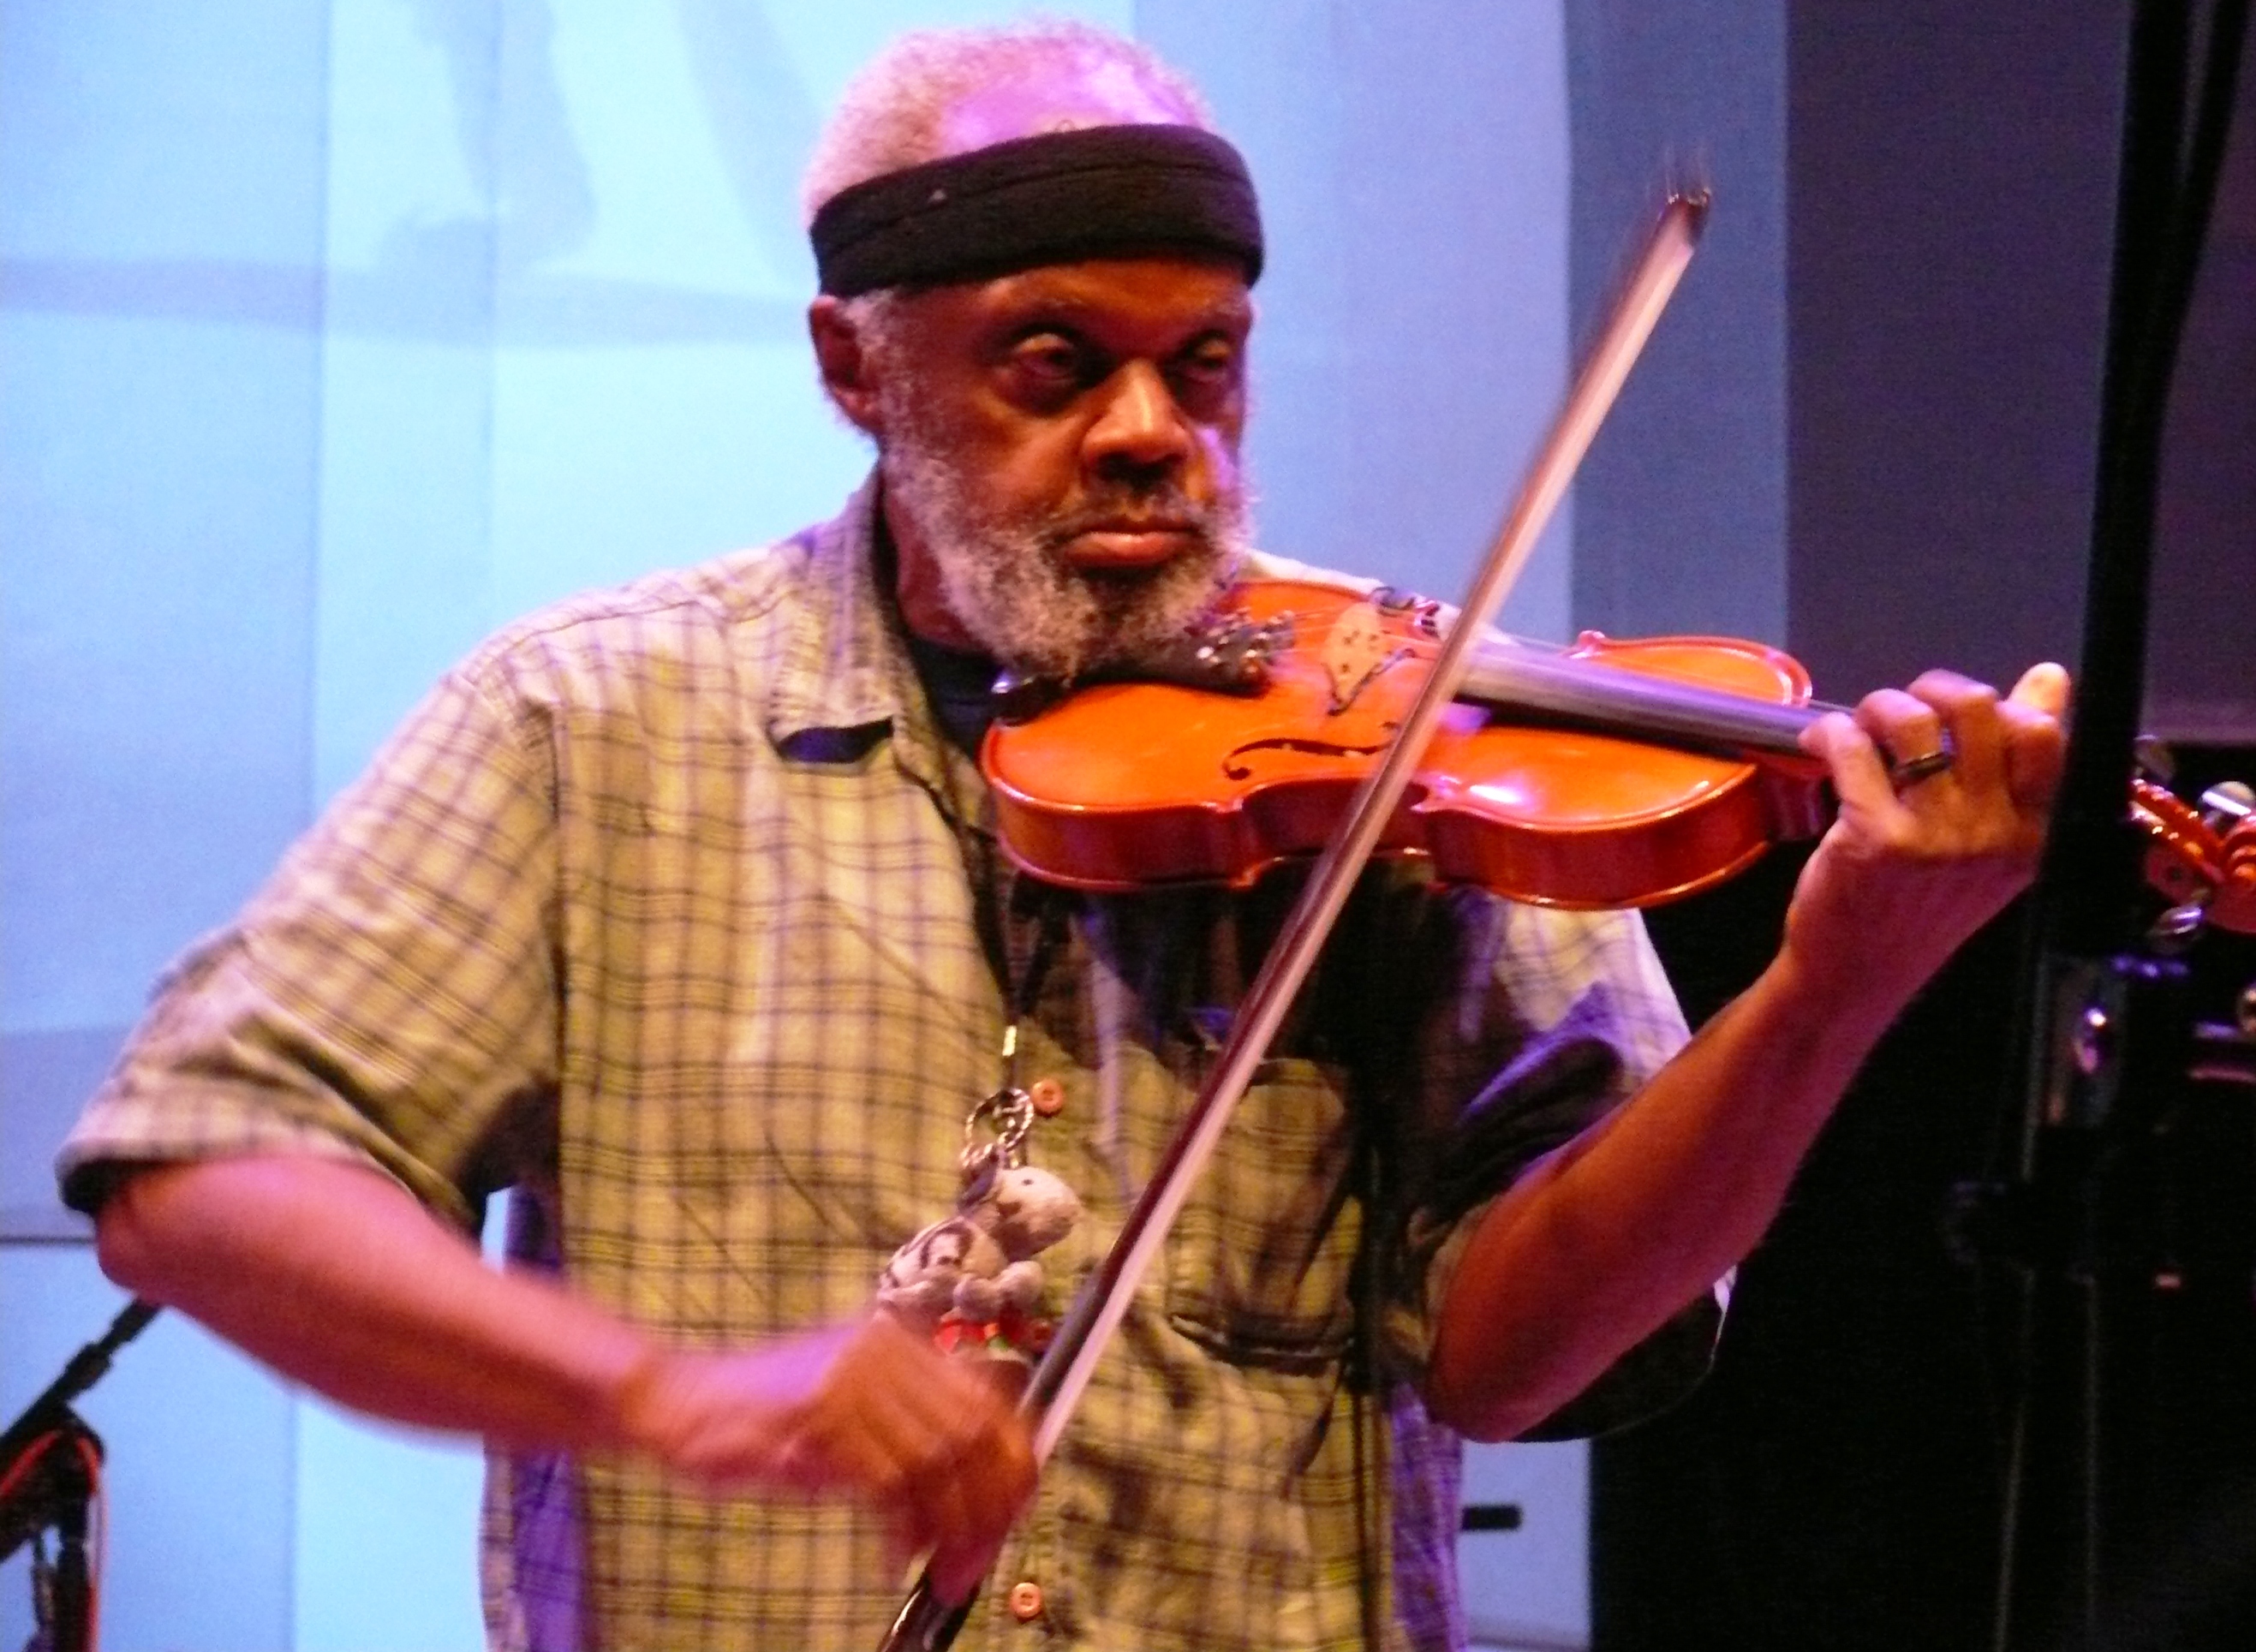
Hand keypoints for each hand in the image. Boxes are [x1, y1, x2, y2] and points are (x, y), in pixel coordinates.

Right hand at [618, 1312, 1035, 1603]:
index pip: (989, 1402)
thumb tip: (983, 1484)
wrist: (681, 1401)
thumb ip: (911, 1421)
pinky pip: (887, 1487)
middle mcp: (883, 1352)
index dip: (1012, 1464)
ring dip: (949, 1530)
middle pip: (972, 1433)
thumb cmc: (767, 1415)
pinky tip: (891, 1561)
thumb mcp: (850, 1401)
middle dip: (987, 1508)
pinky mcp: (819, 1421)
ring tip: (940, 1573)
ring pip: (937, 1462)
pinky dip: (899, 1535)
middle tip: (976, 1563)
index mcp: (900, 1343)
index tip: (1010, 1517)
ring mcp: (851, 1383)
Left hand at [1786, 661, 2070, 1011]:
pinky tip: (1819, 746)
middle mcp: (1997, 832)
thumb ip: (2018, 766)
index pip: (2045, 734)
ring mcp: (1938, 835)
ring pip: (1914, 721)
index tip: (1961, 712)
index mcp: (2037, 832)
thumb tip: (2050, 676)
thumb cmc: (1923, 904)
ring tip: (1862, 729)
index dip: (2000, 701)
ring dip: (1879, 707)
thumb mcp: (1991, 844)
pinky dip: (1829, 733)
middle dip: (1933, 690)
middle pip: (1979, 710)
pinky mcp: (1876, 837)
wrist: (1860, 972)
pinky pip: (1853, 748)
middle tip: (1906, 712)